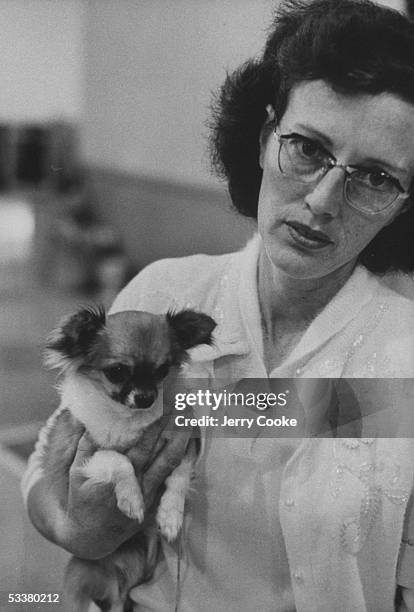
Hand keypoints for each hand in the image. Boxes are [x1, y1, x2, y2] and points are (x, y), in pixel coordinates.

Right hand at [28, 410, 189, 558]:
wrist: (91, 538)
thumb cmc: (82, 500)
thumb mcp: (76, 473)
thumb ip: (86, 445)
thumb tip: (91, 418)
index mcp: (117, 474)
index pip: (140, 445)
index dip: (153, 426)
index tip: (161, 406)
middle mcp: (137, 483)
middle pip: (160, 451)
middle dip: (171, 428)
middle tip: (183, 405)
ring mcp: (149, 493)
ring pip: (170, 463)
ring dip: (181, 441)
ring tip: (190, 421)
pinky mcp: (156, 501)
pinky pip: (172, 479)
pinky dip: (181, 461)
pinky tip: (188, 444)